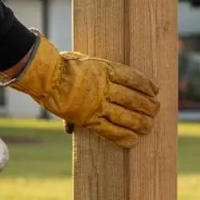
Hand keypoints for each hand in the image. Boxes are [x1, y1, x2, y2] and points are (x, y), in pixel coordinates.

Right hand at [3, 32, 160, 148]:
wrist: (43, 74)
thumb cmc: (60, 65)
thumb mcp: (79, 60)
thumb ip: (91, 73)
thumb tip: (99, 77)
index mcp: (104, 69)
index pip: (132, 78)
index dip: (145, 85)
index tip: (155, 90)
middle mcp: (104, 87)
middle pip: (133, 98)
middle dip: (147, 106)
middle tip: (156, 110)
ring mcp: (97, 104)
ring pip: (127, 115)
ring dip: (141, 122)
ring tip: (150, 126)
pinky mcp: (89, 119)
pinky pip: (111, 130)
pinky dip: (124, 136)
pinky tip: (134, 140)